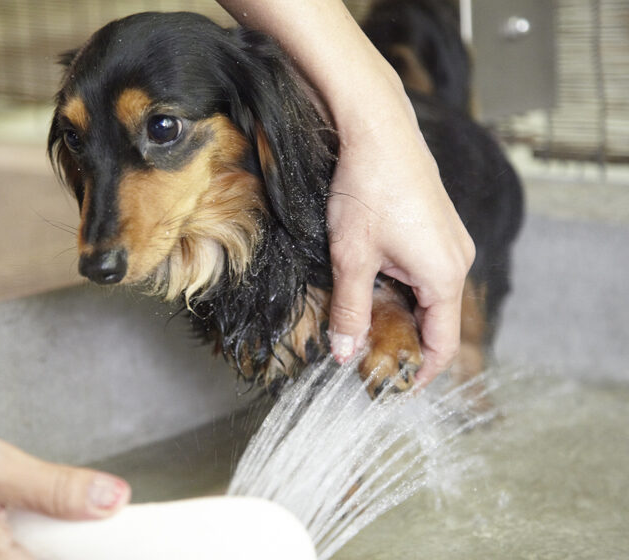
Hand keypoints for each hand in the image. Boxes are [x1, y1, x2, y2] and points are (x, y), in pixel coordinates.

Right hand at [0, 416, 129, 559]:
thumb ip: (55, 489)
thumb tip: (110, 499)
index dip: (115, 546)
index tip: (139, 526)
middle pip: (66, 557)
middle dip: (92, 533)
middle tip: (111, 502)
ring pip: (50, 547)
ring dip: (71, 525)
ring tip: (88, 502)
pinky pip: (32, 539)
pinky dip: (48, 519)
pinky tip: (50, 504)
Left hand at [217, 0, 474, 383]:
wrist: (377, 129)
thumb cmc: (367, 190)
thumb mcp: (351, 258)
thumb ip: (350, 310)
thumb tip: (344, 353)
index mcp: (444, 277)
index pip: (441, 344)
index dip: (419, 371)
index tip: (393, 386)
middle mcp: (457, 261)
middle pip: (437, 321)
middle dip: (404, 342)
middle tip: (367, 356)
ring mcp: (451, 241)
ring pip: (430, 296)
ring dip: (401, 313)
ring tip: (364, 324)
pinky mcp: (438, 226)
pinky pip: (427, 272)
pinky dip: (404, 288)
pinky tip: (373, 285)